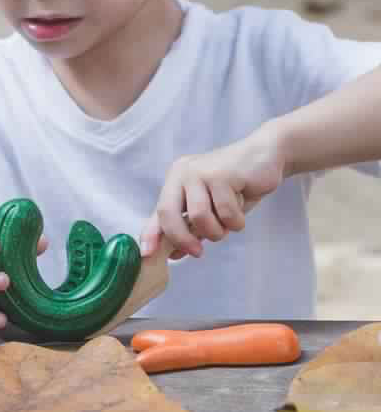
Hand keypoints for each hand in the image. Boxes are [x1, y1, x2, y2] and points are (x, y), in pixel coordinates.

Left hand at [139, 124, 285, 258]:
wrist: (265, 157)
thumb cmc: (236, 185)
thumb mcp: (210, 207)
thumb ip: (190, 226)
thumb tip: (173, 254)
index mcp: (175, 180)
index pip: (158, 211)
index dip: (151, 234)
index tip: (147, 254)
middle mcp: (182, 173)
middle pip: (169, 213)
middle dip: (182, 239)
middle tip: (197, 252)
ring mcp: (200, 172)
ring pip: (200, 217)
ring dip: (218, 230)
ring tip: (229, 221)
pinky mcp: (221, 175)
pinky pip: (226, 213)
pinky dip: (237, 220)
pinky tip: (243, 205)